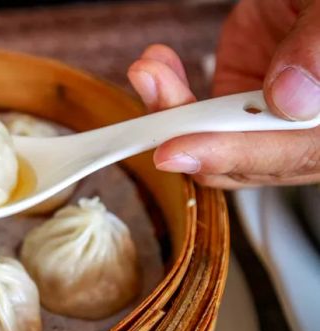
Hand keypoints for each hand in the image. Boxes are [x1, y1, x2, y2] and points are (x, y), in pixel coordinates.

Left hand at [128, 0, 319, 187]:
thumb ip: (317, 51)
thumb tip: (291, 100)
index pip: (287, 153)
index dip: (229, 155)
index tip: (176, 151)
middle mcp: (299, 131)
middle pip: (234, 159)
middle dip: (182, 128)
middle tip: (154, 86)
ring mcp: (262, 118)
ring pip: (205, 141)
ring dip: (168, 108)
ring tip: (148, 69)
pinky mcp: (234, 99)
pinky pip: (193, 113)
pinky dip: (168, 92)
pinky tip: (158, 65)